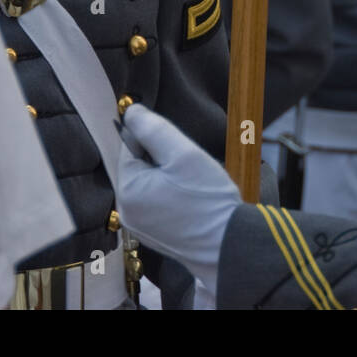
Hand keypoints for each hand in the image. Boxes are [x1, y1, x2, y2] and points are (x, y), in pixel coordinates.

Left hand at [116, 104, 242, 294]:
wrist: (229, 246)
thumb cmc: (208, 199)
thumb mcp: (183, 155)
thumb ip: (153, 129)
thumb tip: (130, 110)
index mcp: (127, 190)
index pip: (130, 147)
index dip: (154, 139)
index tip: (179, 147)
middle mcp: (126, 211)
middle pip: (138, 167)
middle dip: (161, 160)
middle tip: (189, 168)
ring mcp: (140, 227)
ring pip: (149, 185)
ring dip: (168, 177)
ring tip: (193, 184)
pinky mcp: (155, 236)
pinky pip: (156, 204)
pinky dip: (171, 196)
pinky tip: (191, 200)